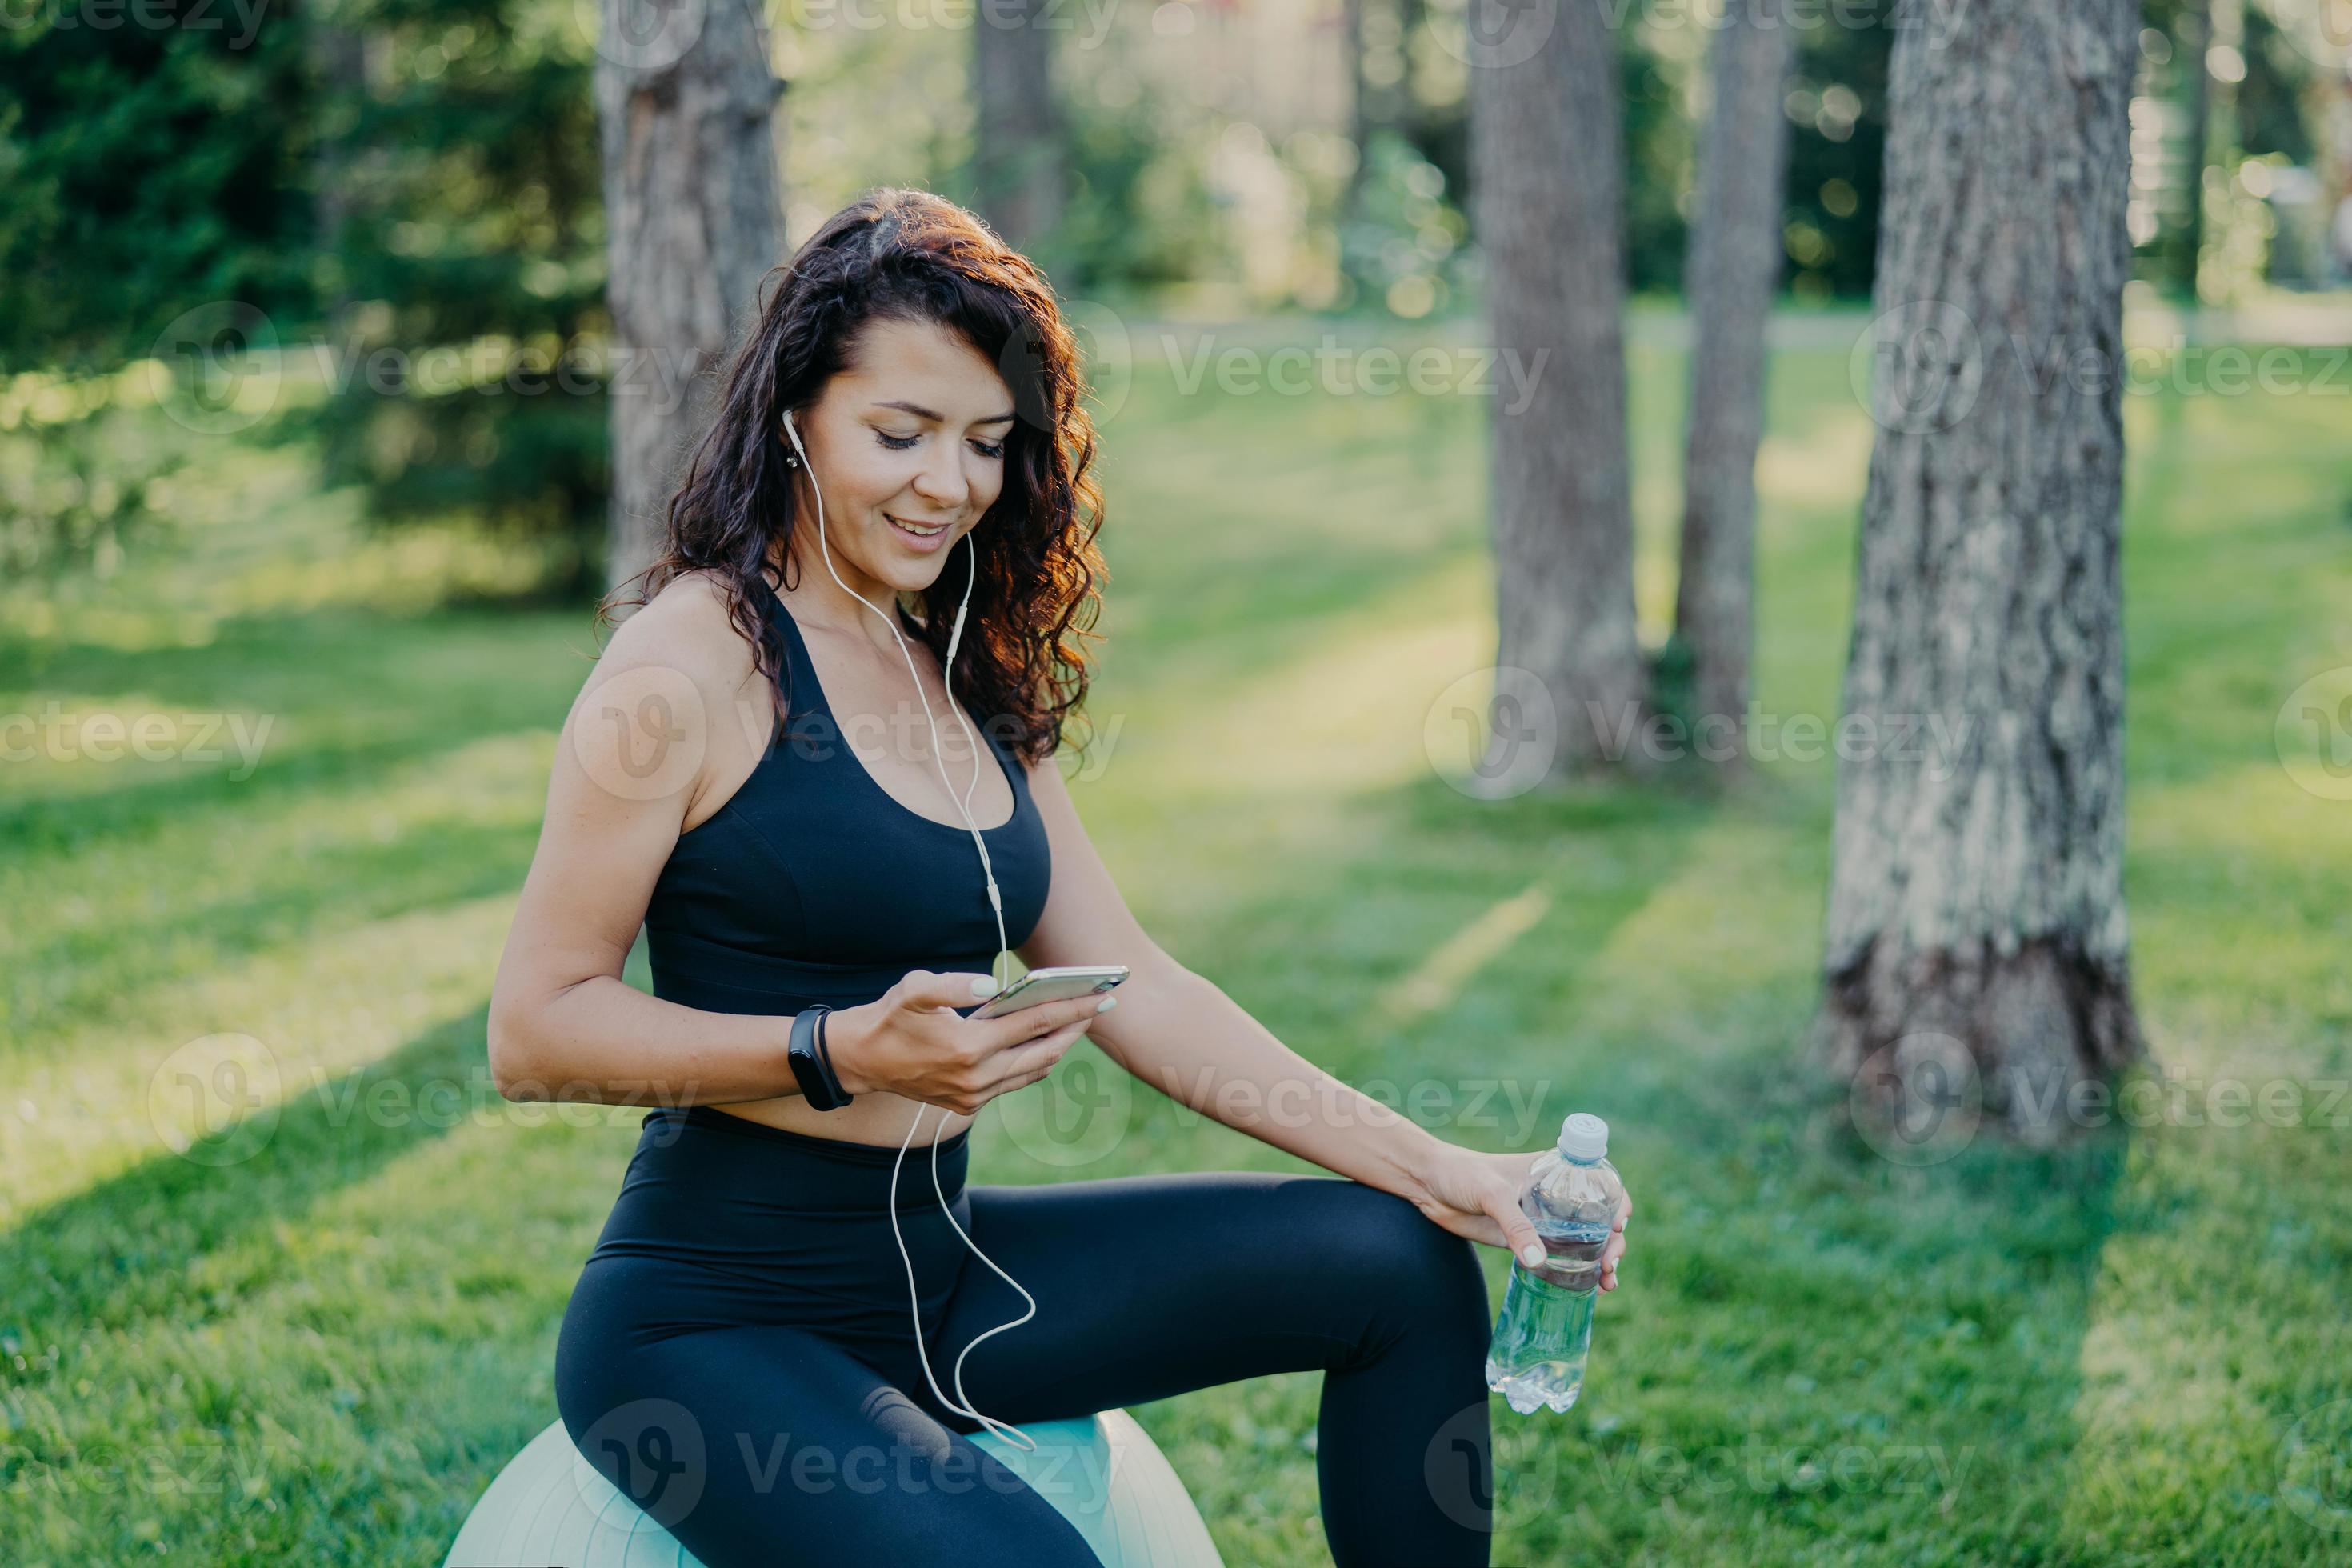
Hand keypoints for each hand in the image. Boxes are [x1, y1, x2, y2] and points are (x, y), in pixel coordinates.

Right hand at [825, 968, 1113, 1114]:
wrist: (860, 1062)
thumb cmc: (888, 1018)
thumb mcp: (914, 990)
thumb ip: (952, 983)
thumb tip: (991, 983)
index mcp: (969, 1047)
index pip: (1035, 1022)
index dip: (1072, 1007)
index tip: (1100, 995)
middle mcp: (977, 1077)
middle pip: (1045, 1050)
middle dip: (1076, 1027)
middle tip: (1101, 1007)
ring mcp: (975, 1095)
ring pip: (1034, 1070)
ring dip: (1059, 1046)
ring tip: (1078, 1022)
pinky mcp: (969, 1104)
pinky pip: (1015, 1082)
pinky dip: (1036, 1062)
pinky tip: (1046, 1044)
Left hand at [1405, 1146, 1629, 1290]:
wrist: (1428, 1186)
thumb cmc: (1462, 1174)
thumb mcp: (1491, 1193)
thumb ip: (1515, 1224)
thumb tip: (1538, 1260)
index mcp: (1555, 1171)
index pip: (1601, 1184)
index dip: (1618, 1204)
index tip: (1617, 1225)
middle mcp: (1555, 1196)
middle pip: (1599, 1220)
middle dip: (1613, 1243)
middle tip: (1609, 1265)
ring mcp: (1542, 1221)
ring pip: (1584, 1244)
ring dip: (1602, 1262)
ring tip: (1607, 1283)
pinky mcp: (1524, 1241)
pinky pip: (1559, 1260)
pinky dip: (1578, 1274)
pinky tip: (1590, 1290)